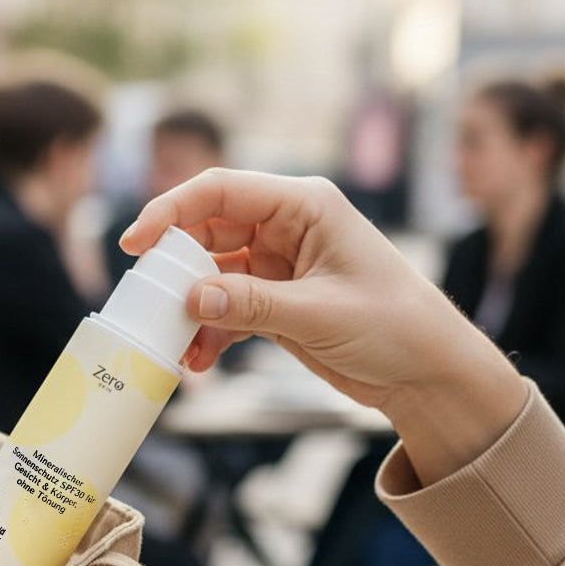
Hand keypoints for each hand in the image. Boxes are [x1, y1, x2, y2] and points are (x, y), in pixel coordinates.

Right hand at [120, 169, 527, 483]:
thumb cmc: (395, 327)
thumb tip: (191, 297)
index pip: (221, 192)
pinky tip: (199, 360)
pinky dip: (209, 332)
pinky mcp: (277, 302)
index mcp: (304, 205)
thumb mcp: (320, 314)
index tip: (135, 243)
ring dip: (189, 307)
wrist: (429, 373)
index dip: (171, 210)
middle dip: (175, 267)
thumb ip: (252, 304)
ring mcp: (279, 266)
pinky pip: (226, 308)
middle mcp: (286, 227)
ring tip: (173, 343)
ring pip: (212, 274)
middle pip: (207, 231)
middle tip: (148, 303)